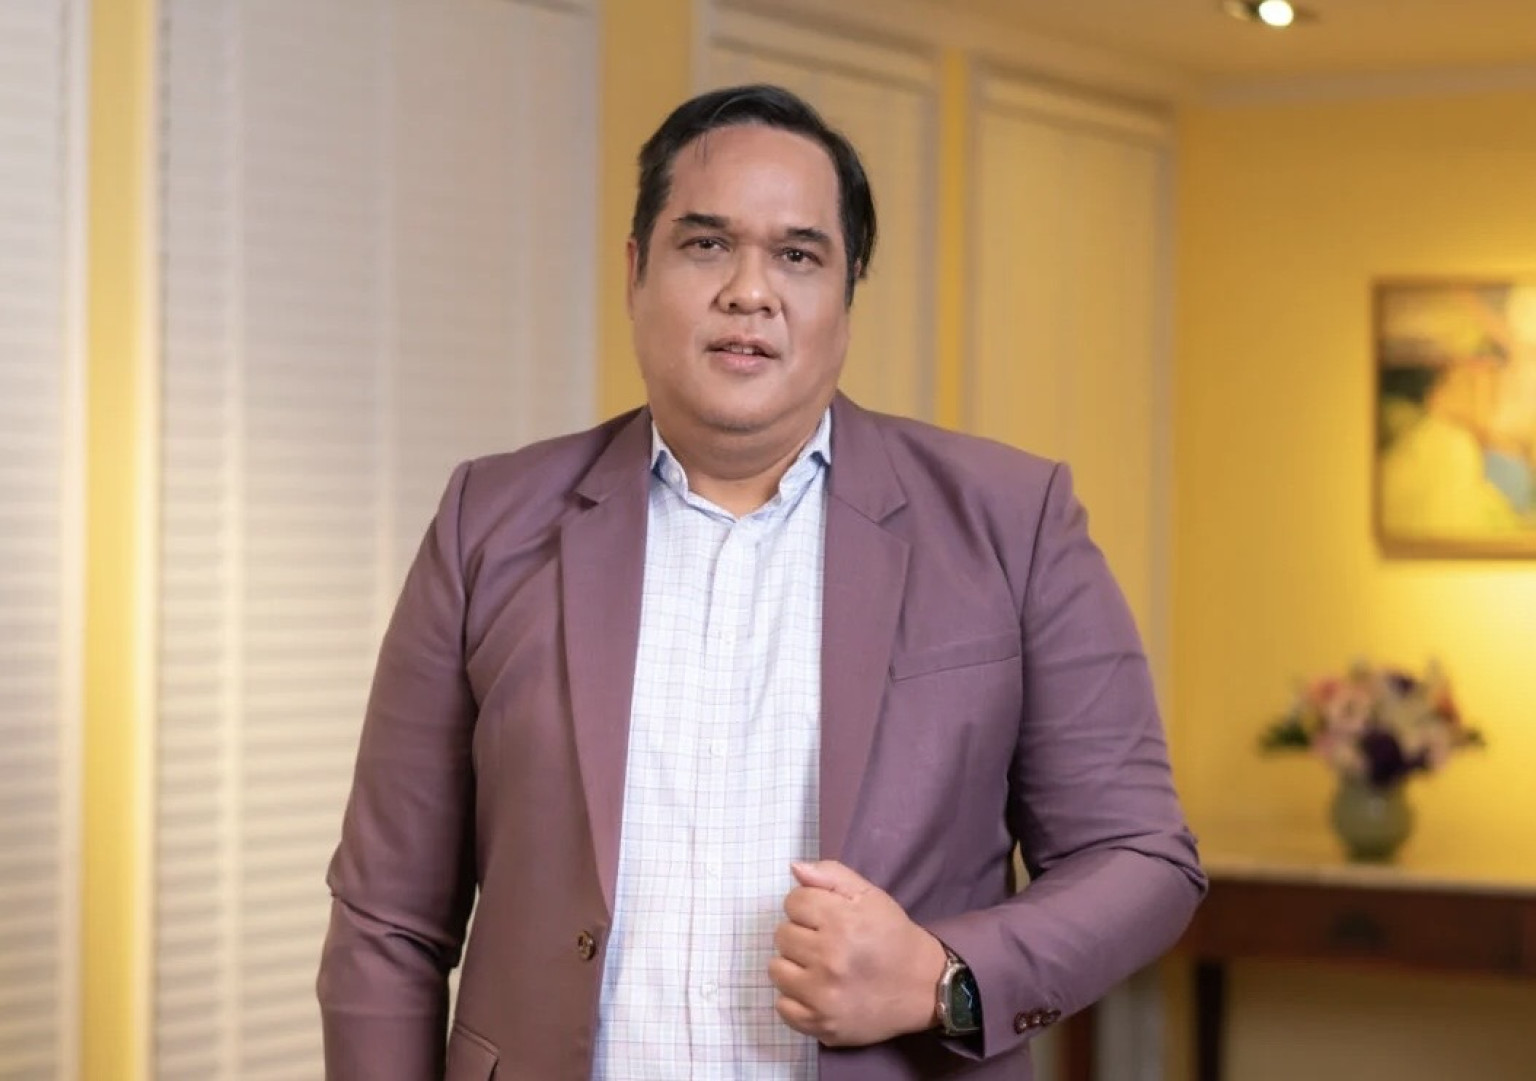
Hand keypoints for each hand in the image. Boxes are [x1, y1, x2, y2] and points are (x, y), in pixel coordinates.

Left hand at [768, 860, 947, 1046]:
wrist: (924, 988)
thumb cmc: (893, 936)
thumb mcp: (870, 895)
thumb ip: (831, 875)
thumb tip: (795, 868)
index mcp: (841, 921)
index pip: (793, 902)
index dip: (809, 906)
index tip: (826, 918)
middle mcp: (829, 959)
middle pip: (782, 935)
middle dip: (802, 935)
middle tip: (827, 944)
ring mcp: (822, 996)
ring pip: (777, 969)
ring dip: (794, 966)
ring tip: (820, 967)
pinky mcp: (820, 1025)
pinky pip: (782, 1007)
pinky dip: (796, 998)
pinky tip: (818, 991)